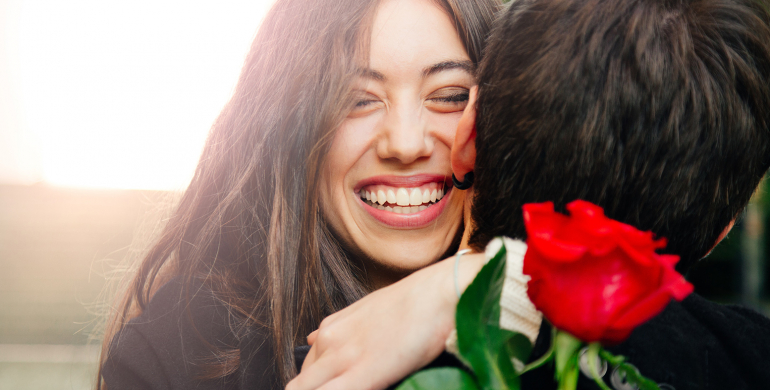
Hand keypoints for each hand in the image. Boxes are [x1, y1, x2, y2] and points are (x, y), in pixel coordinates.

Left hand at [286, 253, 485, 389]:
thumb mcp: (368, 310)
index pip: (305, 371)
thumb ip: (340, 328)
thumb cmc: (415, 304)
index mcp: (330, 329)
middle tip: (344, 386)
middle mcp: (329, 342)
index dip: (314, 387)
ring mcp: (342, 359)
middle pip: (301, 386)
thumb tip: (314, 339)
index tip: (332, 386)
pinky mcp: (363, 374)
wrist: (440, 293)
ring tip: (357, 387)